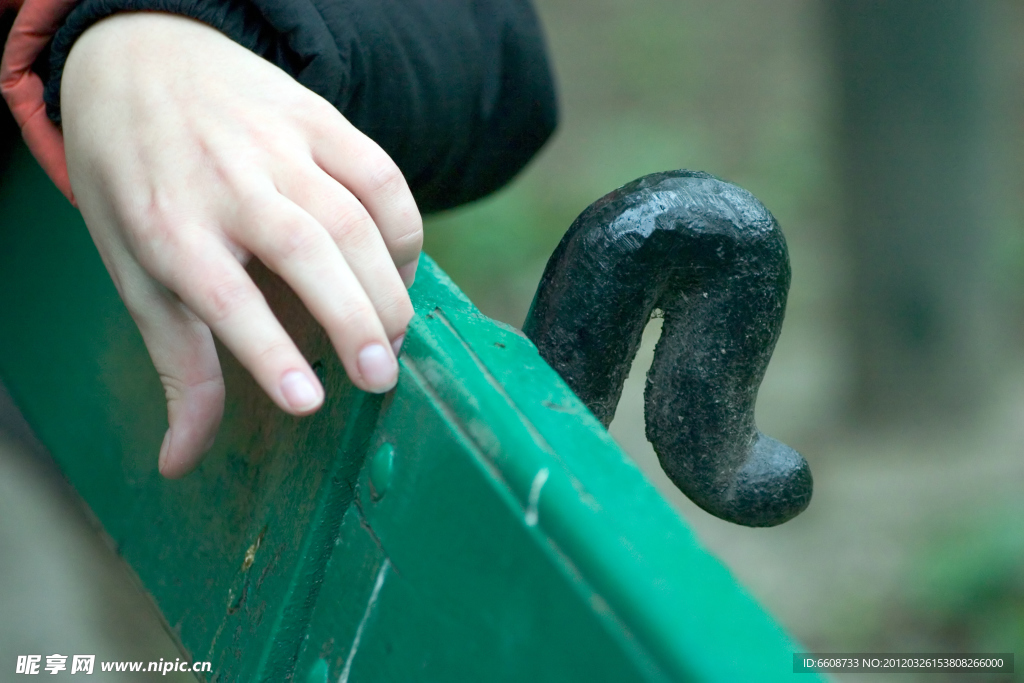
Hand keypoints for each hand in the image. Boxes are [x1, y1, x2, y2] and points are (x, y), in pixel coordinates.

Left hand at [61, 12, 421, 477]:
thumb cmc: (134, 182)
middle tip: (381, 378)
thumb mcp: (134, 271)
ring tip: (395, 339)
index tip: (310, 402)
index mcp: (165, 225)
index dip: (270, 350)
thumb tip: (179, 462)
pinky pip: (381, 174)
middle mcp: (225, 179)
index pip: (223, 294)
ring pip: (355, 214)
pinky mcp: (319, 118)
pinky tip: (400, 271)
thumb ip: (177, 365)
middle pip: (306, 249)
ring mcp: (277, 142)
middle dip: (354, 318)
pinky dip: (403, 229)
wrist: (139, 56)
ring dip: (387, 284)